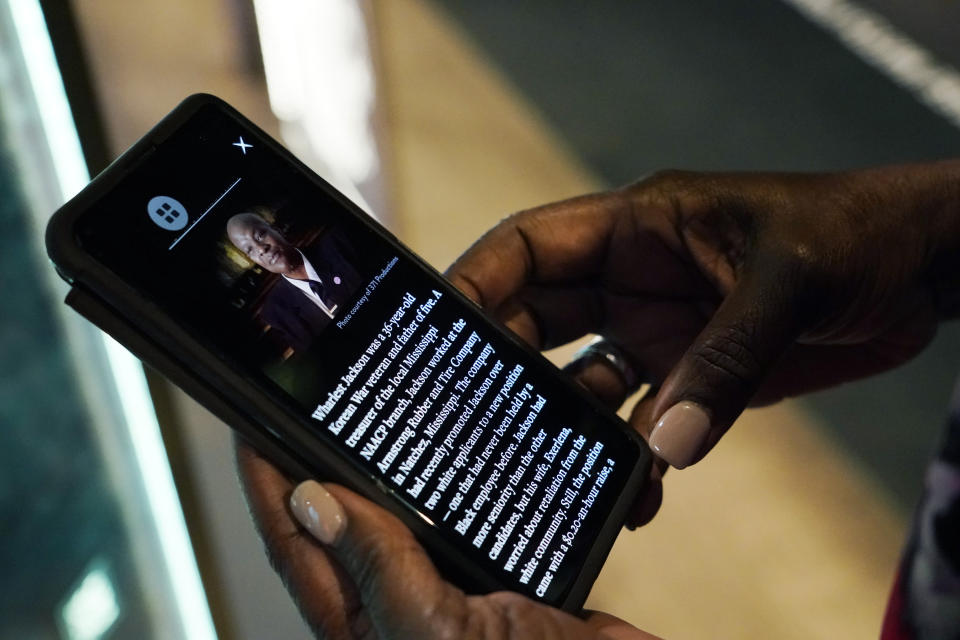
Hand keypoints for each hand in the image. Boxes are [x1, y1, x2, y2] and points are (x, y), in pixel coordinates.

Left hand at [236, 441, 661, 639]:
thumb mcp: (439, 635)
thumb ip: (378, 570)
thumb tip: (314, 502)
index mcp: (366, 628)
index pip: (297, 544)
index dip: (268, 482)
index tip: (253, 420)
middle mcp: (399, 606)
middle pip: (343, 520)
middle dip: (322, 459)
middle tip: (312, 397)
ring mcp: (448, 588)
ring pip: (401, 511)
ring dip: (388, 462)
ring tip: (374, 406)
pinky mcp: (496, 574)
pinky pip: (458, 516)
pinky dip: (451, 479)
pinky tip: (454, 446)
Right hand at [445, 163, 959, 478]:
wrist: (920, 268)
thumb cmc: (853, 233)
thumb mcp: (785, 282)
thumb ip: (723, 362)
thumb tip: (663, 446)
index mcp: (635, 227)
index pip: (527, 247)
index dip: (473, 283)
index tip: (436, 335)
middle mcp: (632, 277)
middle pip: (536, 320)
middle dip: (503, 369)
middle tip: (473, 420)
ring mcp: (659, 328)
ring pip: (581, 379)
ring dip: (565, 425)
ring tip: (547, 472)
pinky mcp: (691, 371)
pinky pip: (640, 419)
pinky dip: (630, 455)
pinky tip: (633, 493)